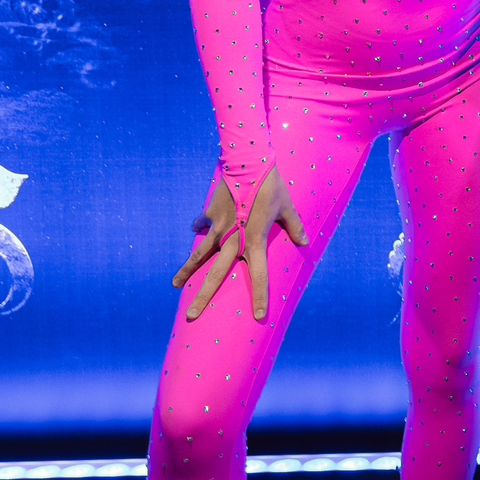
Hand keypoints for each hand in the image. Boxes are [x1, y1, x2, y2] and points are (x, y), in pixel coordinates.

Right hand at [172, 168, 306, 321]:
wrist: (248, 163)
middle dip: (203, 297)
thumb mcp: (287, 207)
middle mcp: (234, 239)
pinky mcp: (209, 214)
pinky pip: (202, 225)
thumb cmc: (271, 186)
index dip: (259, 297)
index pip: (259, 275)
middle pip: (216, 274)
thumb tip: (304, 241)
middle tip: (191, 315)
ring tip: (175, 285)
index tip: (258, 316)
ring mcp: (219, 228)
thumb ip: (294, 226)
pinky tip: (196, 229)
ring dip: (186, 270)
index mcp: (255, 241)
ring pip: (199, 255)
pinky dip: (200, 228)